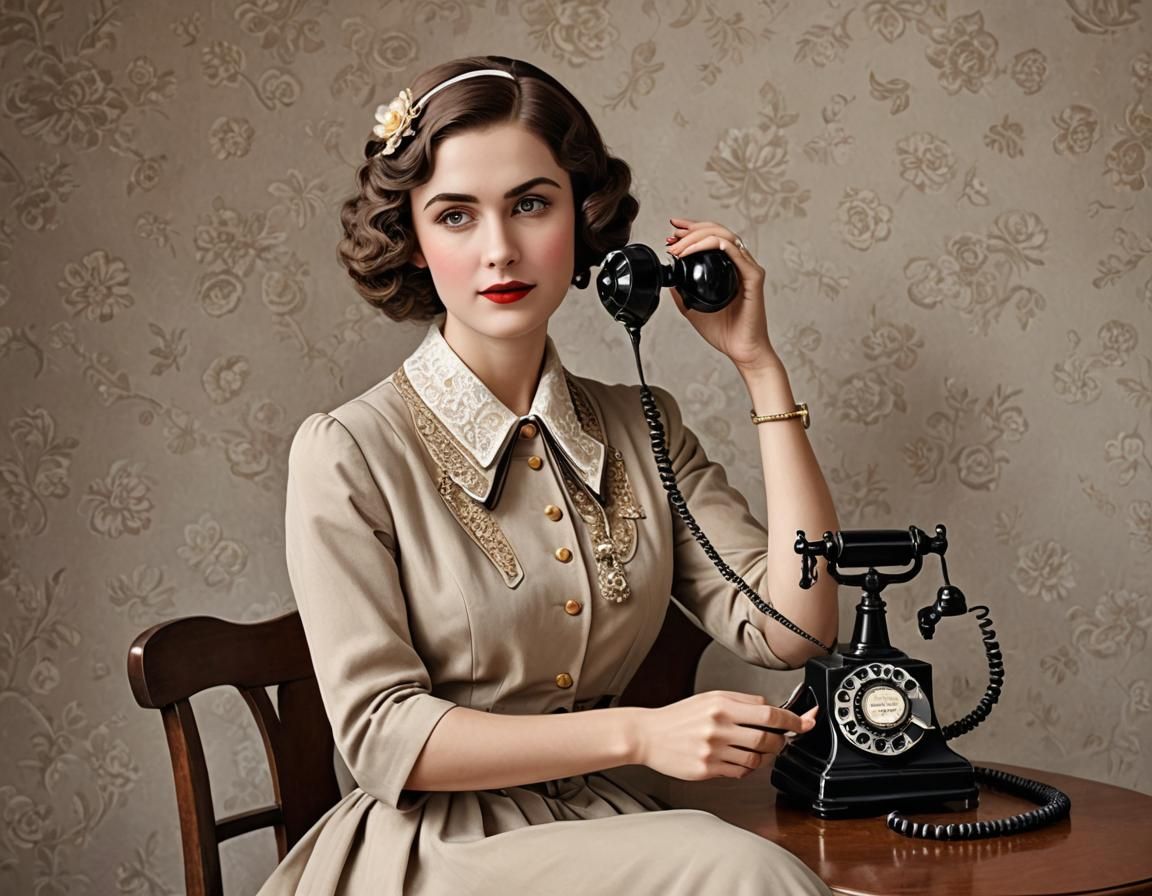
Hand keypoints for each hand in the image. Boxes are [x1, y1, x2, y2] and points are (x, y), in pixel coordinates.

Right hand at [632, 690, 817, 780]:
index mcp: (721, 704)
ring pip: (756, 760)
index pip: (769, 713)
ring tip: (751, 750)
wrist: (648, 735)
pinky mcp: (707, 769)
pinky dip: (745, 769)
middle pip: (768, 739)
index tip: (806, 722)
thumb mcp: (710, 698)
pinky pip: (740, 773)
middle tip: (778, 739)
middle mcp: (718, 726)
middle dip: (780, 741)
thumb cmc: (679, 717)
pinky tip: (736, 760)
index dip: (793, 719)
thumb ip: (742, 702)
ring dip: (762, 757)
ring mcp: (713, 750)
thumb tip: (773, 710)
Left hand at [666, 217, 778, 372]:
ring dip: (698, 237)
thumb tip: (668, 278)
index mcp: (729, 269)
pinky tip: (697, 248)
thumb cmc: (726, 332)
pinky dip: (714, 245)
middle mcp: (740, 264)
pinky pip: (735, 252)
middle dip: (692, 228)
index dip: (692, 229)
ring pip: (724, 237)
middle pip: (717, 231)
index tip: (673, 230)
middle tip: (673, 234)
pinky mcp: (754, 277)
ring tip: (679, 246)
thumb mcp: (693, 309)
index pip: (712, 238)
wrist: (742, 350)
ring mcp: (748, 269)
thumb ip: (682, 292)